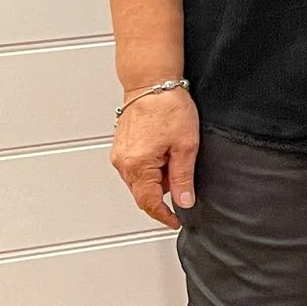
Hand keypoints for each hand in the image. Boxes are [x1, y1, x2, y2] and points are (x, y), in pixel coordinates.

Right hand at [112, 89, 199, 229]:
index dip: (163, 215)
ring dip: (158, 178)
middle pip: (143, 193)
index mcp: (138, 165)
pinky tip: (166, 151)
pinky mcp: (121, 147)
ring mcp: (120, 155)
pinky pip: (136, 168)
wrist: (152, 83)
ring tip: (176, 156)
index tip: (175, 221)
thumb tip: (183, 201)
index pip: (149, 202)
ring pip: (140, 181)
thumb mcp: (186, 146)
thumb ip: (183, 177)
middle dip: (164, 192)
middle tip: (184, 180)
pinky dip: (152, 168)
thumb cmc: (169, 107)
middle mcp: (123, 162)